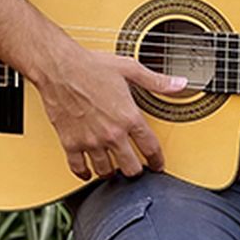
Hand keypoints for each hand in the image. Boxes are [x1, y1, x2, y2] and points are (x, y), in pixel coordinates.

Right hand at [32, 39, 180, 179]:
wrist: (59, 67)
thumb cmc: (91, 66)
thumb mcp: (130, 69)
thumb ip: (157, 81)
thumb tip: (180, 84)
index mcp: (129, 117)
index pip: (151, 148)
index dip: (158, 161)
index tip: (158, 165)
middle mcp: (112, 133)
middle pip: (131, 168)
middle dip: (137, 170)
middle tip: (136, 168)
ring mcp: (90, 140)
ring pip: (106, 171)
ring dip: (112, 172)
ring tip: (114, 168)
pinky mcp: (70, 142)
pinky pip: (78, 167)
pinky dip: (84, 173)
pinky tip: (88, 171)